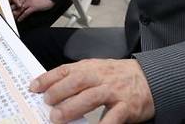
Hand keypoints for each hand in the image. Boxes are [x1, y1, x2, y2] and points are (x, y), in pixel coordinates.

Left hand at [9, 0, 53, 20]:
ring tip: (12, 17)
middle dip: (12, 6)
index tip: (9, 1)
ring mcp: (30, 2)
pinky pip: (26, 13)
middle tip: (7, 11)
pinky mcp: (33, 7)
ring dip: (15, 13)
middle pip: (17, 2)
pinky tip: (19, 19)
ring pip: (20, 8)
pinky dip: (22, 17)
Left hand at [29, 59, 154, 123]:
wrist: (151, 78)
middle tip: (46, 104)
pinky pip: (112, 118)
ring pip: (90, 97)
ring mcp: (114, 91)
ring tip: (57, 118)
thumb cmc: (119, 76)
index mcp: (91, 67)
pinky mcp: (127, 106)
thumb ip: (78, 78)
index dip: (48, 78)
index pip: (66, 70)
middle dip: (58, 92)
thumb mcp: (98, 70)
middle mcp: (101, 77)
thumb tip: (52, 90)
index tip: (33, 87)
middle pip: (76, 82)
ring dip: (71, 108)